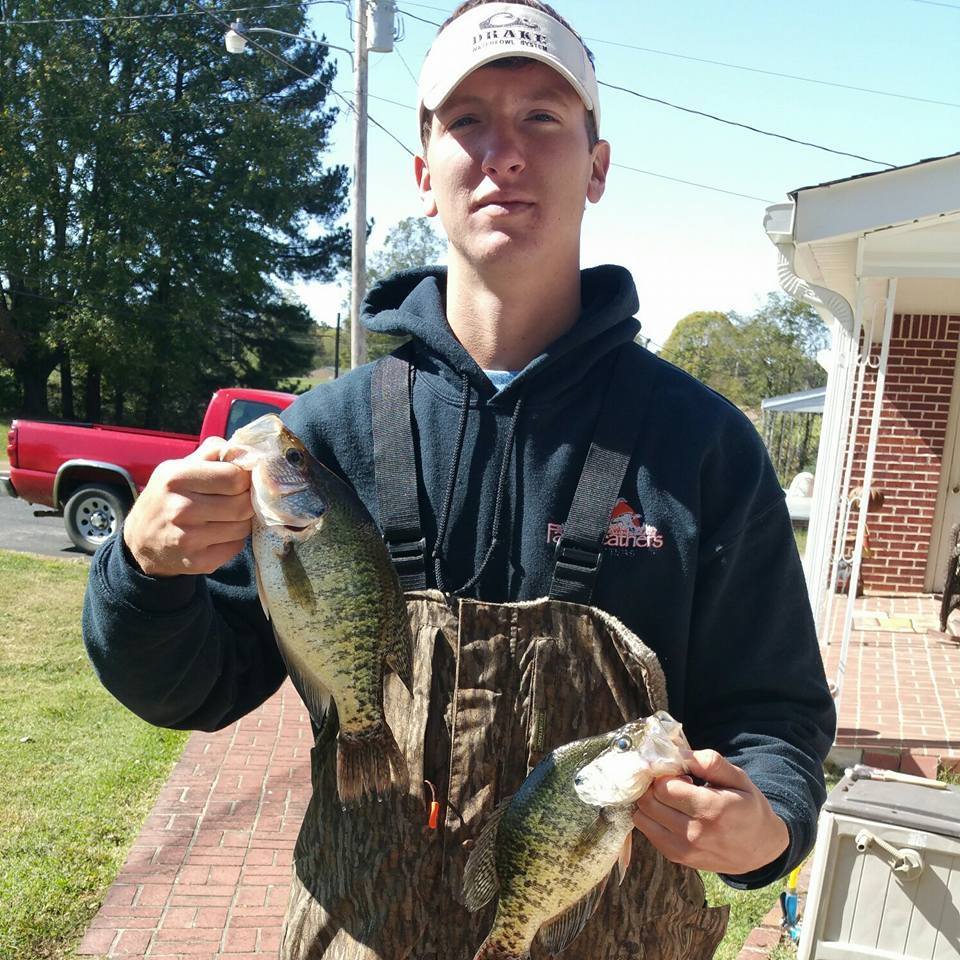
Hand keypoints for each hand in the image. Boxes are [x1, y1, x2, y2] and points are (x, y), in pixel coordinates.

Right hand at [123, 436, 254, 576]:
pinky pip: (236, 546)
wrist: (141, 540)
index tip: (238, 480)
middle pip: (243, 504)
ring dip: (241, 521)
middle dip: (245, 501)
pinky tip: (218, 534)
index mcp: (176, 478)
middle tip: (236, 500)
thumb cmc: (169, 496)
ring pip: (243, 526)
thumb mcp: (180, 466)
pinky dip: (234, 539)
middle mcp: (180, 509)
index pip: (235, 477)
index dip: (243, 478)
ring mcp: (188, 538)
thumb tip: (247, 450)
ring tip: (225, 516)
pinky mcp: (198, 562)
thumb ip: (214, 452)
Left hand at [631, 749, 788, 874]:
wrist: (761, 849)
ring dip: (650, 803)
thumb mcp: (738, 778)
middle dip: (654, 786)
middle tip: (673, 783)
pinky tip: (672, 813)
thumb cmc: (748, 807)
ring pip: (642, 817)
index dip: (665, 774)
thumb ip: (709, 762)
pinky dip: (652, 818)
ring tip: (672, 799)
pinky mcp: (677, 858)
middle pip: (648, 801)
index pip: (662, 787)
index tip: (679, 772)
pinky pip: (648, 832)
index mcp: (711, 809)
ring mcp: (683, 849)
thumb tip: (678, 754)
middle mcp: (694, 833)